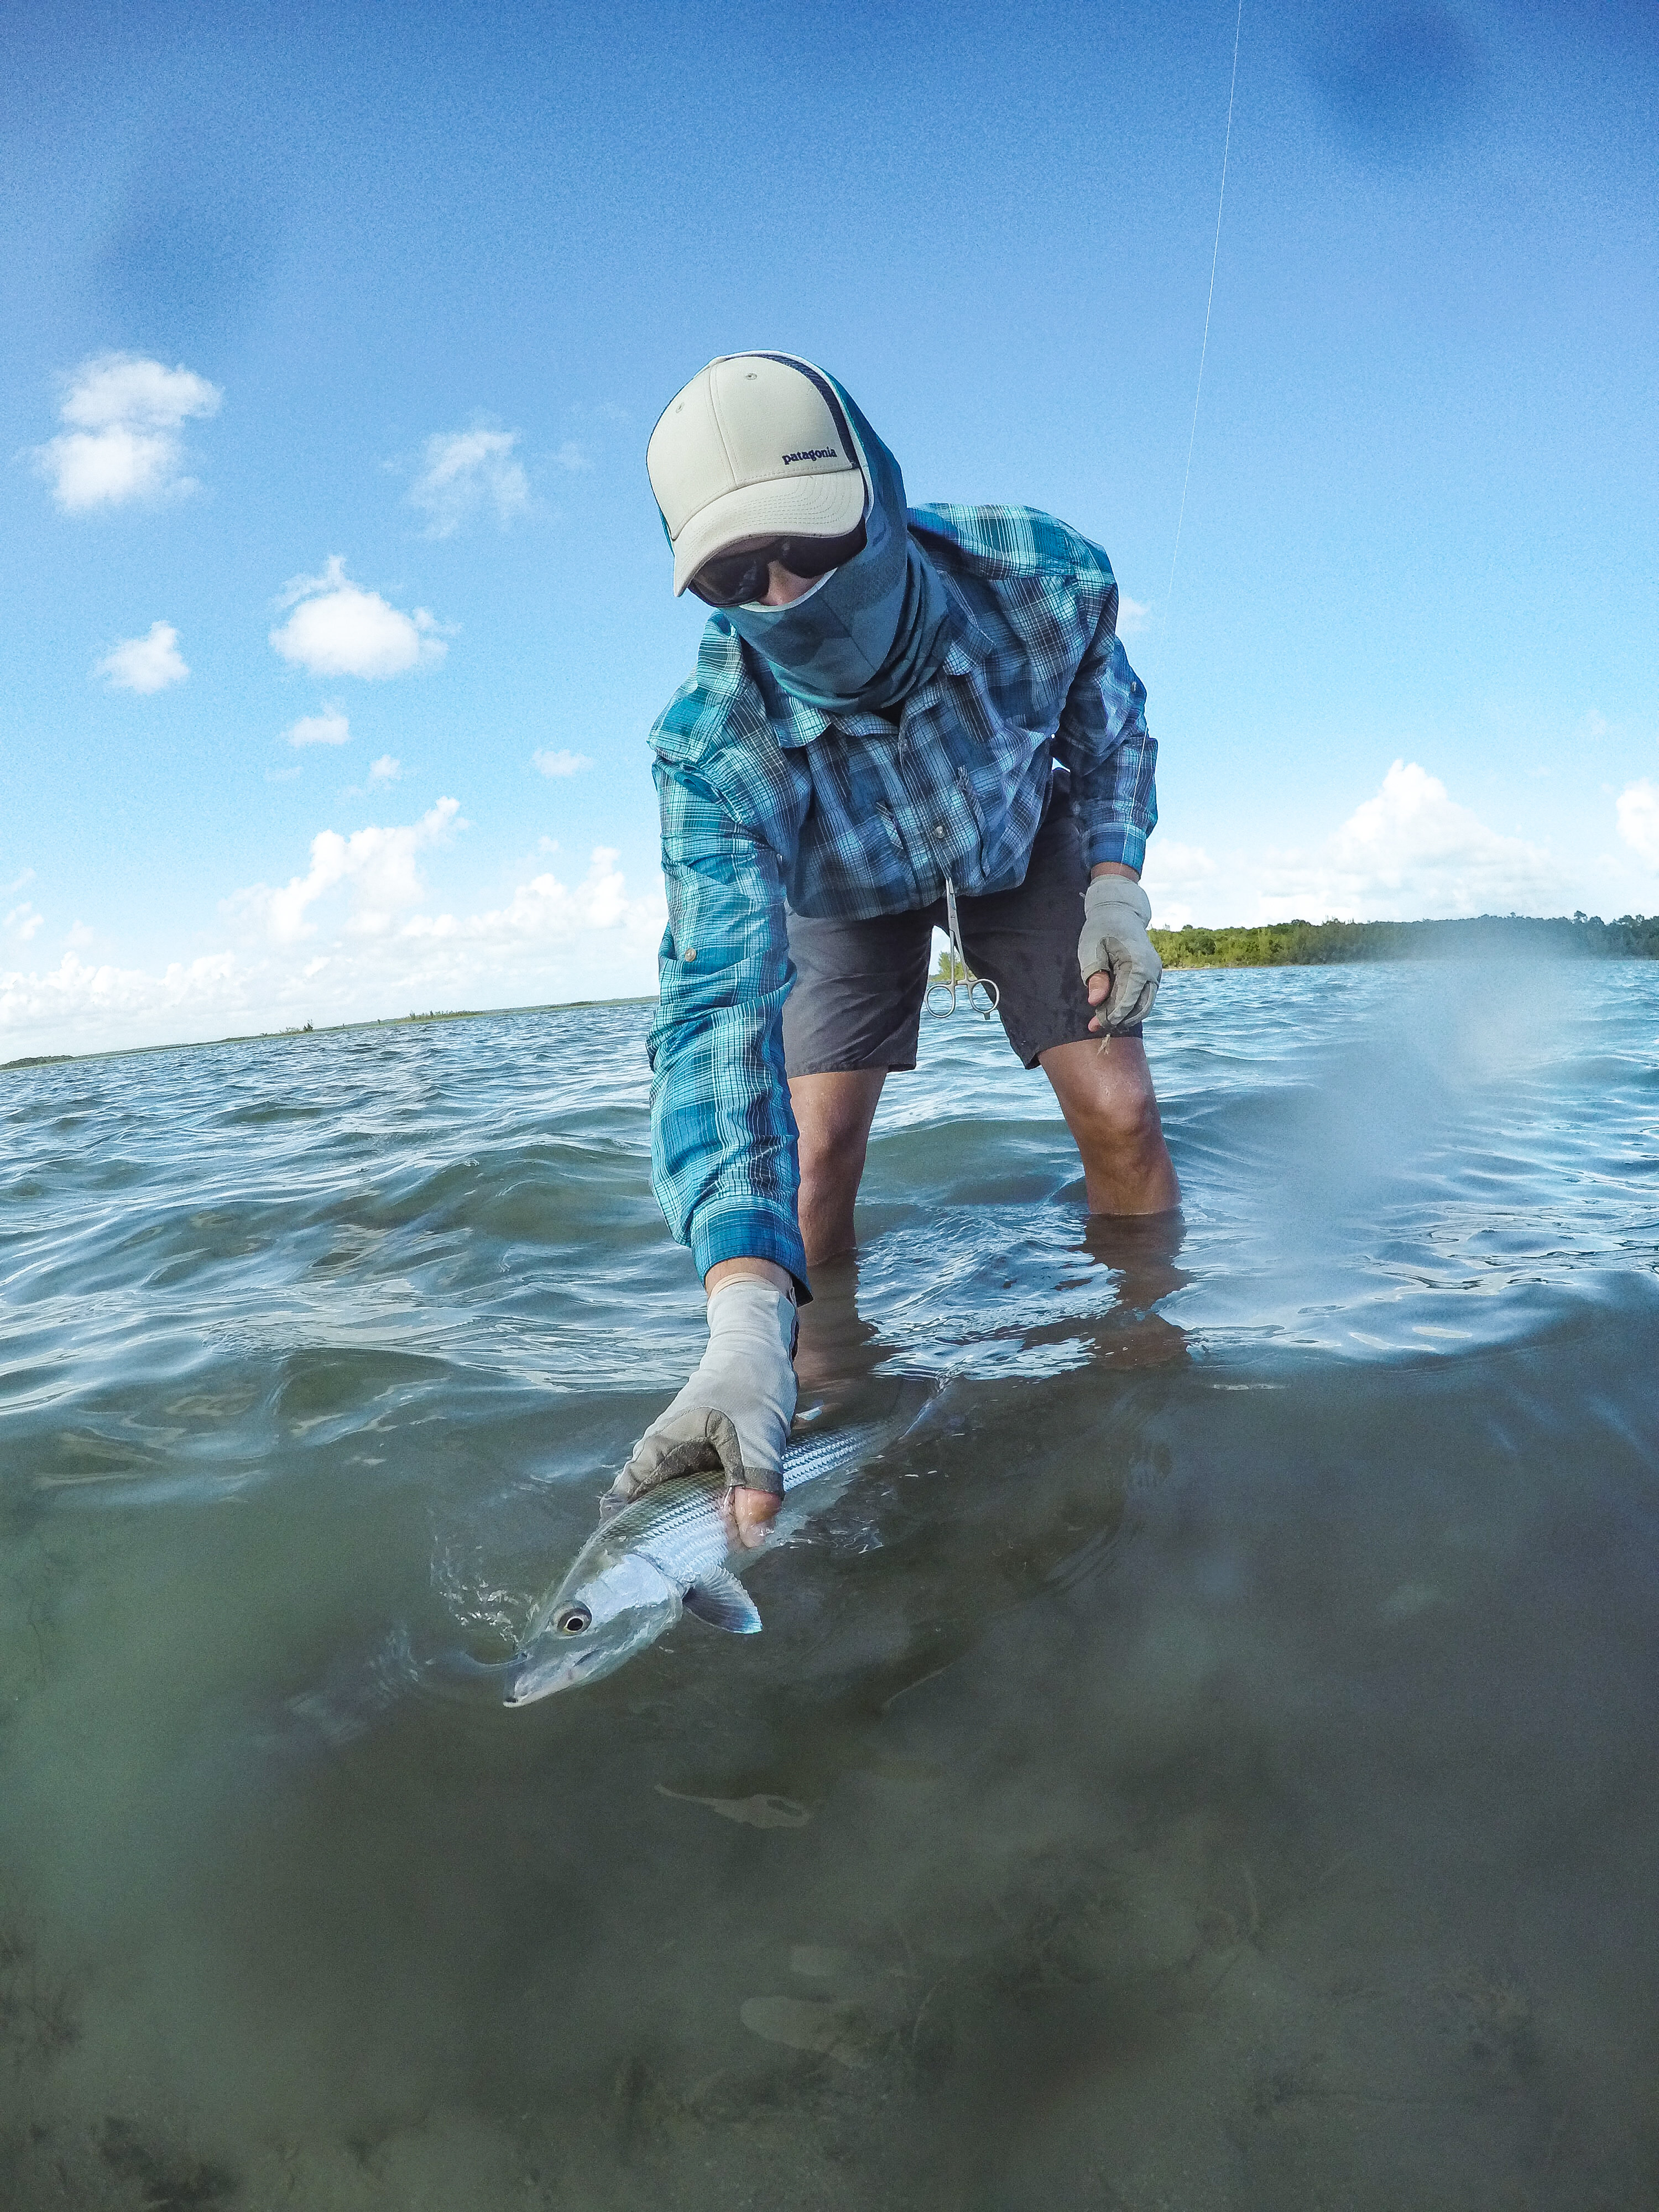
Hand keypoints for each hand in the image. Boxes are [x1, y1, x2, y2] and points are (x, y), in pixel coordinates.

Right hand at [607, 1275, 796, 1548]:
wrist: (763, 1348)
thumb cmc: (748, 1384)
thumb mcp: (757, 1436)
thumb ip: (756, 1486)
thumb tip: (752, 1538)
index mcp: (657, 1453)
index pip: (620, 1506)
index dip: (624, 1541)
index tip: (646, 1572)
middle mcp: (664, 1462)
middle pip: (653, 1517)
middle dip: (670, 1548)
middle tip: (696, 1579)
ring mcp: (687, 1463)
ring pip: (683, 1511)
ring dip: (699, 1534)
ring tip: (718, 1564)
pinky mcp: (711, 1464)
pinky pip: (706, 1500)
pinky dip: (719, 1517)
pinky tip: (739, 1533)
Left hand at [1079, 869, 1161, 1032]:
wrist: (1120, 912)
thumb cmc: (1101, 929)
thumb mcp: (1091, 949)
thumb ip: (1095, 975)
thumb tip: (1095, 1001)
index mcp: (1138, 964)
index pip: (1127, 1000)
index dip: (1110, 1017)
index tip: (1092, 1026)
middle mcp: (1152, 971)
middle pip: (1139, 1008)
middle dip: (1118, 1021)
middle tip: (1095, 1026)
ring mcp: (1155, 974)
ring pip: (1145, 1006)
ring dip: (1126, 1017)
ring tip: (1103, 1021)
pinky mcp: (1153, 976)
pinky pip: (1144, 998)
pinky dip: (1131, 1008)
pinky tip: (1112, 1010)